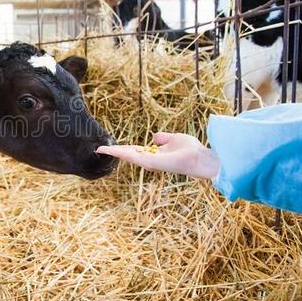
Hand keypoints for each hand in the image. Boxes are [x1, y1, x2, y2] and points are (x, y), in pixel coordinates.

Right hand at [96, 132, 219, 178]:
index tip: (112, 147)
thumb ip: (163, 138)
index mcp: (154, 155)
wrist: (200, 158)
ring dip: (114, 153)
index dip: (124, 149)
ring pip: (128, 156)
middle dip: (115, 152)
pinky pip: (134, 157)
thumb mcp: (174, 139)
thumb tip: (155, 137)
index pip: (135, 151)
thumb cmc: (191, 150)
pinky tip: (113, 150)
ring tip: (102, 149)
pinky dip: (122, 154)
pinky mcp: (151, 163)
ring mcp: (150, 163)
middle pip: (128, 155)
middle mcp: (150, 160)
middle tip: (100, 149)